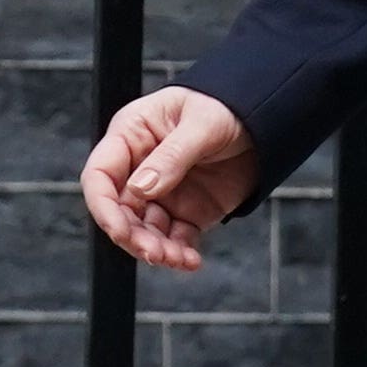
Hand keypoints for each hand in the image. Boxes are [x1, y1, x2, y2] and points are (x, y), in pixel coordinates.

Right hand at [81, 85, 258, 272]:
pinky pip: (175, 239)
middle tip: (154, 253)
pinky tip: (191, 261)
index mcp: (131, 135)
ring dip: (156, 250)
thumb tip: (141, 189)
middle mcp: (140, 168)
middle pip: (120, 211)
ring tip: (178, 258)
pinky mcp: (187, 211)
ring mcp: (162, 193)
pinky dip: (180, 254)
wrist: (265, 117)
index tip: (118, 229)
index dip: (103, 205)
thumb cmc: (225, 106)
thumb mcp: (201, 123)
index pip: (101, 174)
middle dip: (133, 237)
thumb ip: (171, 156)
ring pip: (145, 231)